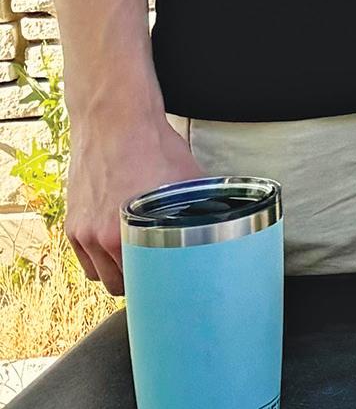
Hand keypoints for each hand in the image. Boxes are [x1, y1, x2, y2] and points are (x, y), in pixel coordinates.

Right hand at [65, 112, 201, 294]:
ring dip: (117, 274)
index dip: (158, 289)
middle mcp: (99, 237)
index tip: (172, 288)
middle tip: (159, 277)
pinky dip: (98, 260)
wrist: (114, 120)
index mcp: (126, 233)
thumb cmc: (154, 146)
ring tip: (139, 265)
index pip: (142, 283)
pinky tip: (117, 251)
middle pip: (118, 285)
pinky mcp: (72, 222)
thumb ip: (201, 207)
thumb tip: (230, 218)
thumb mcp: (189, 179)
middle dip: (139, 284)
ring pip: (98, 274)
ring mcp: (82, 231)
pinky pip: (83, 258)